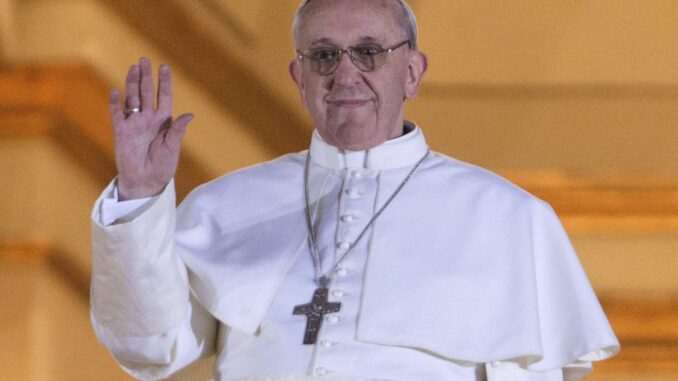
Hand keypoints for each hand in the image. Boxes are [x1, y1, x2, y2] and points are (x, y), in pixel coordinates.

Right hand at [109, 57, 192, 199]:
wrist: (146, 182)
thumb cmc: (163, 166)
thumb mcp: (173, 148)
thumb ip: (178, 130)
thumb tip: (190, 115)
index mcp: (164, 122)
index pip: (164, 97)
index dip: (164, 82)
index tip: (164, 67)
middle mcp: (148, 119)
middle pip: (146, 93)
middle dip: (146, 76)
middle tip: (144, 60)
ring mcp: (134, 124)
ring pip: (132, 99)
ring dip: (132, 84)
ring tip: (133, 68)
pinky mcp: (121, 132)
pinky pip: (117, 115)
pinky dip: (116, 104)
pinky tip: (116, 92)